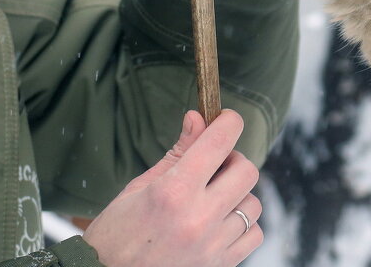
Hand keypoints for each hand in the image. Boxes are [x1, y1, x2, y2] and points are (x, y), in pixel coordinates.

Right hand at [82, 110, 263, 266]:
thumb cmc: (116, 234)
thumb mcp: (139, 187)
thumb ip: (176, 153)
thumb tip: (197, 118)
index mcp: (173, 191)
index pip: (219, 142)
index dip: (228, 122)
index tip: (226, 119)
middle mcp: (198, 218)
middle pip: (246, 171)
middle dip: (233, 160)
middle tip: (215, 165)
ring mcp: (212, 246)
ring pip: (253, 204)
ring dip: (238, 194)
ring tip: (214, 198)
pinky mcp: (220, 266)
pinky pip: (253, 234)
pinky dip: (242, 225)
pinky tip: (219, 223)